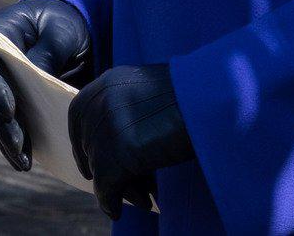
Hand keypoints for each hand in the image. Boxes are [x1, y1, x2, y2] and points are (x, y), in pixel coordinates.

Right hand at [0, 0, 93, 171]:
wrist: (71, 30)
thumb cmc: (64, 24)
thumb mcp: (62, 32)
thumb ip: (48, 51)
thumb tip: (38, 78)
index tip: (10, 109)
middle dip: (2, 123)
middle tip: (19, 145)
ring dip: (7, 140)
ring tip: (23, 163)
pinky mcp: (12, 102)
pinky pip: (8, 125)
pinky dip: (16, 144)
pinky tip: (26, 161)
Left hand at [67, 63, 192, 219]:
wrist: (214, 99)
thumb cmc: (194, 98)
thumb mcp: (152, 95)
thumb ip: (130, 112)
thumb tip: (119, 150)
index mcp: (107, 82)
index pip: (79, 116)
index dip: (84, 145)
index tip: (92, 167)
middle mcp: (101, 100)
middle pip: (93, 145)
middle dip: (110, 170)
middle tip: (135, 190)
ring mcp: (107, 124)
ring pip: (100, 167)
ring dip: (119, 188)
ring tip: (143, 200)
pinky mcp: (118, 150)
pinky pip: (106, 185)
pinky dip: (110, 201)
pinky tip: (117, 212)